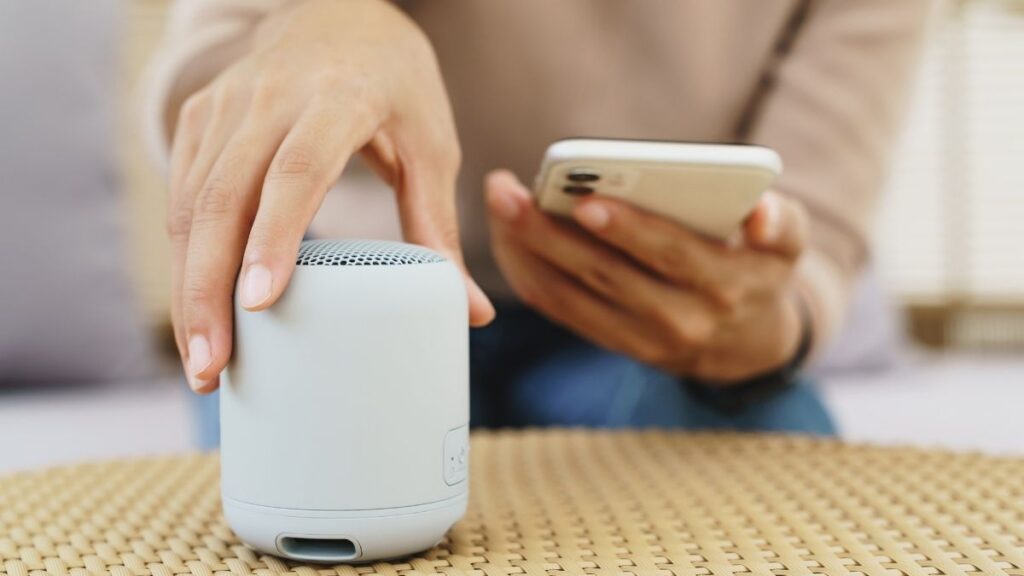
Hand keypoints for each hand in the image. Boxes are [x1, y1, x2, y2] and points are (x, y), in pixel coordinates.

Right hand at [167, 0, 493, 392]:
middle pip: (224, 198)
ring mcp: (226, 106)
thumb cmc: (394, 82)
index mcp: (339, 99)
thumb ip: (439, 226)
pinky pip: (181, 193)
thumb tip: (473, 314)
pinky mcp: (200, 118)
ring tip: (202, 361)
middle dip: (209, 289)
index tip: (260, 303)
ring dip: (188, 287)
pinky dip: (183, 257)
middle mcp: (271, 98)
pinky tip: (195, 310)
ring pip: (190, 203)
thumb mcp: (431, 144)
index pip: (298, 170)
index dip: (276, 236)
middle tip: (213, 369)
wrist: (336, 10)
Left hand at [486, 170, 807, 382]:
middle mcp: (680, 321)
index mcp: (725, 287)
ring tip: (498, 206)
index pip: (670, 255)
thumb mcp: (787, 244)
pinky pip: (561, 311)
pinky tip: (506, 238)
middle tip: (508, 193)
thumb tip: (761, 214)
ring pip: (572, 296)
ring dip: (527, 252)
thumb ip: (783, 222)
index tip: (584, 202)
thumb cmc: (758, 268)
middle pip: (605, 275)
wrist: (746, 344)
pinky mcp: (612, 342)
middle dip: (551, 233)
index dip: (628, 230)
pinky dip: (529, 274)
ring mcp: (641, 339)